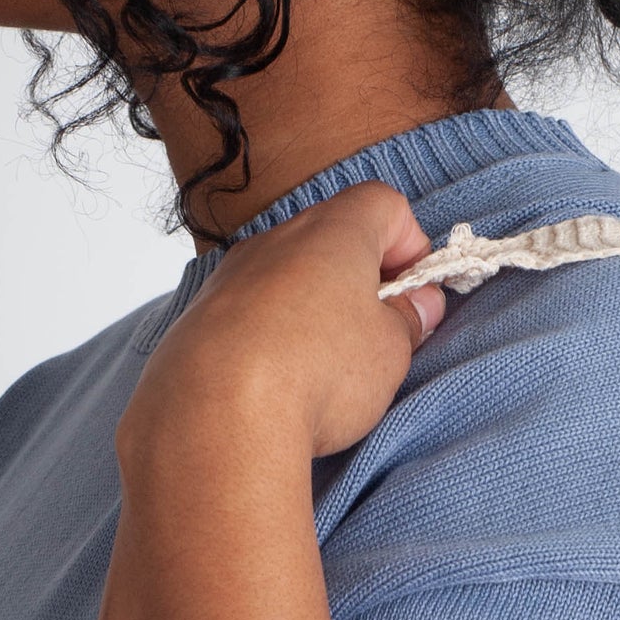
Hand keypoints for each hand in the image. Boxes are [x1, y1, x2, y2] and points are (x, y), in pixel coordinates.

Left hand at [119, 181, 445, 466]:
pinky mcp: (202, 317)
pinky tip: (278, 385)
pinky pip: (249, 314)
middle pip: (331, 240)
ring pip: (286, 277)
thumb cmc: (315, 372)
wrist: (217, 414)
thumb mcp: (390, 352)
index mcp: (335, 230)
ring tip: (324, 372)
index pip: (384, 205)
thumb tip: (418, 305)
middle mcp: (279, 238)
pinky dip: (270, 338)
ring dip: (313, 312)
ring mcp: (234, 274)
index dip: (410, 247)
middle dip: (361, 284)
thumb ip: (408, 321)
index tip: (416, 297)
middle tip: (377, 340)